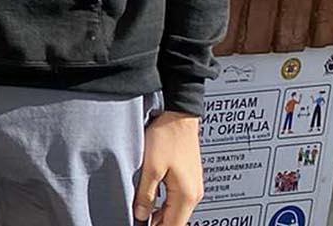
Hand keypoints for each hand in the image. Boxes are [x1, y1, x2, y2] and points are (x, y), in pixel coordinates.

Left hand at [134, 110, 201, 225]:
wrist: (179, 116)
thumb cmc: (167, 137)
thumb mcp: (151, 168)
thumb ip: (146, 194)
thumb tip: (141, 215)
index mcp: (186, 195)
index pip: (173, 225)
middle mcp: (194, 193)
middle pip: (176, 220)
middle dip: (158, 223)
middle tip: (138, 220)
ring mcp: (193, 186)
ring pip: (177, 210)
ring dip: (161, 214)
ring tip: (141, 211)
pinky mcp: (189, 178)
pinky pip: (178, 199)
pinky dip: (166, 204)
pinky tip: (151, 200)